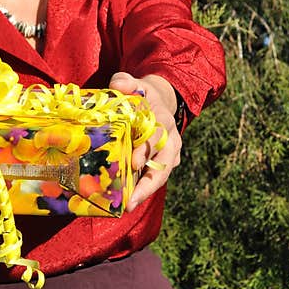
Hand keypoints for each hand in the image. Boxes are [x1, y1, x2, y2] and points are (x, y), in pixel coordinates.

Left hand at [108, 72, 181, 211]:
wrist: (158, 101)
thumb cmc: (142, 95)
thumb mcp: (136, 84)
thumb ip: (126, 82)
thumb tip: (118, 84)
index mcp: (164, 121)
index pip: (158, 137)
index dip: (147, 149)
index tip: (134, 162)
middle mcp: (171, 140)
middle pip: (164, 165)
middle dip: (149, 183)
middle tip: (131, 201)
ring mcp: (169, 154)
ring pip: (161, 175)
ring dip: (145, 192)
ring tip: (127, 206)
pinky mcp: (162, 164)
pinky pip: (154, 178)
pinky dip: (142, 189)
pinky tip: (125, 201)